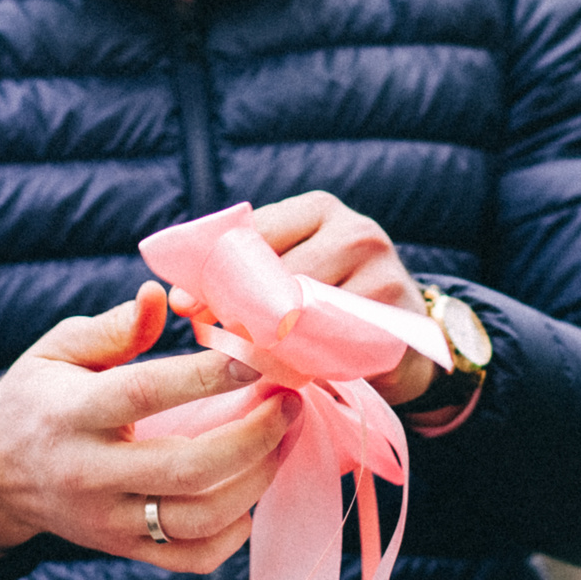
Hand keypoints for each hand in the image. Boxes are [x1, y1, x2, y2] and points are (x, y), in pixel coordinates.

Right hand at [0, 282, 290, 570]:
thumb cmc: (39, 397)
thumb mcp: (59, 349)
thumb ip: (112, 327)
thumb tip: (158, 296)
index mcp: (73, 412)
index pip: (144, 394)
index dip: (205, 377)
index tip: (254, 358)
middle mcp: (90, 472)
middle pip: (186, 467)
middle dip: (253, 436)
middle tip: (289, 402)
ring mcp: (108, 519)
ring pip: (197, 518)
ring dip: (255, 482)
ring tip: (282, 441)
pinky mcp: (123, 548)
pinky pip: (191, 558)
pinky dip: (232, 534)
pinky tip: (248, 494)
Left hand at [172, 191, 438, 406]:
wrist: (403, 335)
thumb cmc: (329, 298)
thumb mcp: (290, 271)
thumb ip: (242, 273)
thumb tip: (177, 298)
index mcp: (319, 210)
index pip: (255, 234)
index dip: (215, 272)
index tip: (184, 305)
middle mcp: (355, 231)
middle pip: (277, 275)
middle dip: (240, 311)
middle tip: (217, 339)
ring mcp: (381, 272)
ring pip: (304, 313)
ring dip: (269, 342)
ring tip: (251, 357)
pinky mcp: (395, 319)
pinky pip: (334, 345)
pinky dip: (306, 361)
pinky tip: (291, 369)